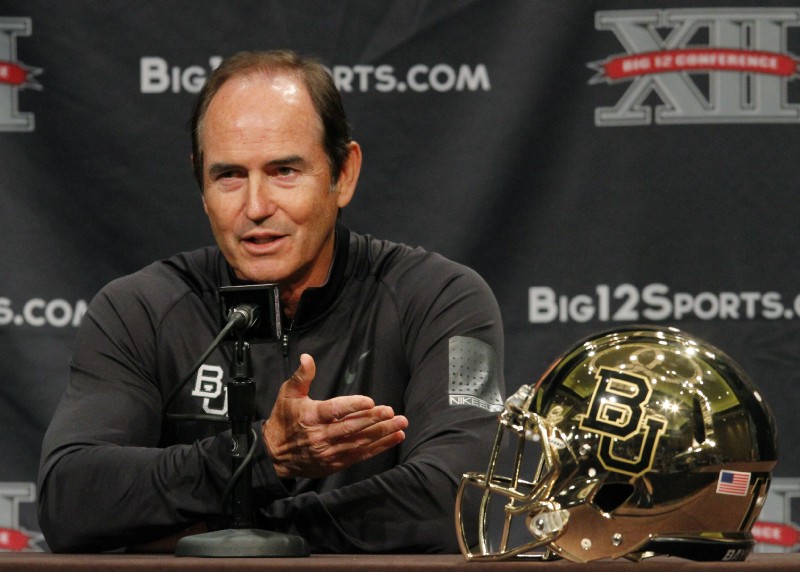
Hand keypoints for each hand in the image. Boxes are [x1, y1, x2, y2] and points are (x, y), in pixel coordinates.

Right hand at [263, 353, 407, 478]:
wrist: (274, 455)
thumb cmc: (284, 420)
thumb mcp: (288, 394)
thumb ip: (302, 376)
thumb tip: (307, 358)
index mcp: (311, 417)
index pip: (334, 411)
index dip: (352, 406)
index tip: (369, 401)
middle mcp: (321, 436)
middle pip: (351, 428)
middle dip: (373, 420)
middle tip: (391, 412)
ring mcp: (329, 452)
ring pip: (359, 442)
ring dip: (382, 434)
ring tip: (400, 424)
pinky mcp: (336, 463)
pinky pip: (360, 455)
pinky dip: (379, 447)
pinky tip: (395, 438)